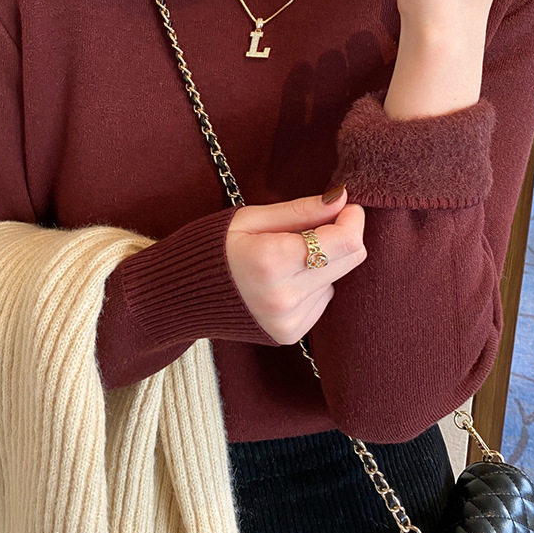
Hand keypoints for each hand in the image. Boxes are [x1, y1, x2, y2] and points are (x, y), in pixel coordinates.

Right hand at [226, 188, 365, 343]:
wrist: (181, 296)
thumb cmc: (213, 248)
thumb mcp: (250, 218)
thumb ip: (300, 211)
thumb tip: (341, 199)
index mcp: (272, 260)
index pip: (344, 241)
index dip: (353, 219)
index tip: (346, 206)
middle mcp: (284, 296)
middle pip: (350, 259)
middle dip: (342, 236)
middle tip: (317, 223)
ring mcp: (288, 320)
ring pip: (337, 279)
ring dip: (322, 262)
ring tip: (285, 256)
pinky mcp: (290, 333)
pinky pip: (322, 300)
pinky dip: (311, 285)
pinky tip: (282, 279)